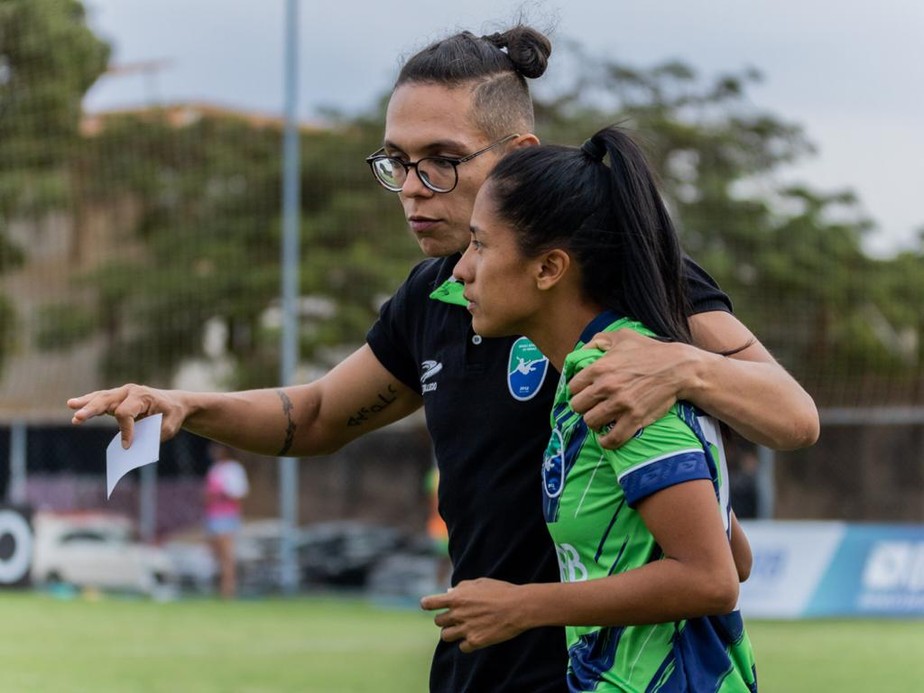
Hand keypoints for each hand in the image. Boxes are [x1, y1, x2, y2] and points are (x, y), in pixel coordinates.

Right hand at [67, 384, 186, 448]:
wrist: (175, 403)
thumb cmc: (172, 415)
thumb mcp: (170, 426)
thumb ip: (154, 434)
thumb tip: (134, 445)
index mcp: (143, 396)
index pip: (126, 413)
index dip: (125, 430)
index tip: (128, 446)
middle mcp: (130, 391)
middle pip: (107, 400)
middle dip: (92, 410)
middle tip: (77, 418)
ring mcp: (122, 393)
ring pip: (101, 397)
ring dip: (85, 403)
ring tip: (71, 405)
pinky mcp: (117, 399)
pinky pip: (100, 399)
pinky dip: (88, 402)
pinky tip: (74, 406)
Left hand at [420, 578, 525, 652]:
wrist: (519, 607)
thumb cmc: (501, 591)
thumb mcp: (480, 583)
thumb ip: (462, 588)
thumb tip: (448, 593)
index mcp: (457, 597)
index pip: (429, 603)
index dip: (427, 605)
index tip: (430, 606)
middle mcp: (458, 614)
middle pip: (438, 622)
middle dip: (445, 620)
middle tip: (456, 618)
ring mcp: (466, 629)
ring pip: (446, 636)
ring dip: (452, 632)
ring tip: (463, 629)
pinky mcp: (475, 642)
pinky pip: (462, 647)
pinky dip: (466, 644)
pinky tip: (475, 637)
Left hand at [568, 329, 693, 448]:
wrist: (679, 368)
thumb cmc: (650, 350)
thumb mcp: (622, 336)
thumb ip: (598, 341)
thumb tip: (581, 351)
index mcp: (599, 368)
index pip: (572, 387)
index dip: (578, 391)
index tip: (584, 393)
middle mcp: (606, 386)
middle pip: (577, 406)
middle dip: (584, 407)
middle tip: (592, 406)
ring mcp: (620, 404)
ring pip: (590, 422)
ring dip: (594, 422)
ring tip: (601, 419)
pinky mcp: (634, 418)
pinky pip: (612, 438)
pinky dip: (607, 441)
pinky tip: (607, 438)